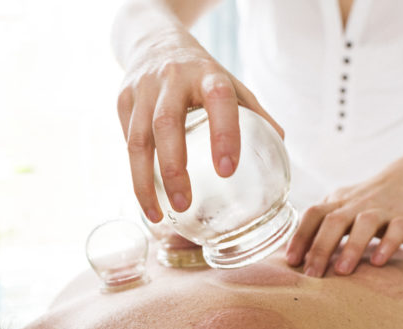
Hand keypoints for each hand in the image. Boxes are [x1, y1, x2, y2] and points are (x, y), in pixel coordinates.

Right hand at [117, 30, 282, 222]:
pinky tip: (147, 199)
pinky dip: (135, 175)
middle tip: (184, 205)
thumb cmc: (199, 72)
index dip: (223, 133)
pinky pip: (126, 143)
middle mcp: (171, 79)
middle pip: (166, 125)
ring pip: (136, 140)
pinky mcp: (122, 101)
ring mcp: (142, 89)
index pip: (218, 99)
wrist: (153, 40)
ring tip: (156, 215)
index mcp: (206, 73)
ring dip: (145, 182)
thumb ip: (252, 111)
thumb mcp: (229, 81)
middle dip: (173, 169)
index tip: (227, 170)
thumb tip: (279, 144)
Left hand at [285, 166, 402, 276]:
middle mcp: (356, 204)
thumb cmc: (365, 203)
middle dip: (320, 248)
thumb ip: (321, 226)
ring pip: (364, 223)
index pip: (312, 215)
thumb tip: (295, 255)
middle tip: (312, 274)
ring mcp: (381, 209)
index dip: (300, 236)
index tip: (291, 261)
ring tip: (341, 271)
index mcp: (337, 202)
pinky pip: (397, 229)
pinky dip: (387, 244)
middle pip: (334, 221)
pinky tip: (378, 262)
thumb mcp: (341, 207)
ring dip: (351, 247)